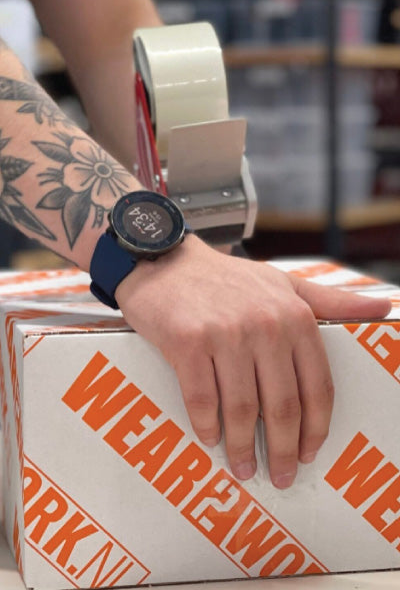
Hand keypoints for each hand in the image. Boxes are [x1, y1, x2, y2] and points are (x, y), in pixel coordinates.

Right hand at [115, 235, 390, 488]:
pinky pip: (201, 399)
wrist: (167, 263)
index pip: (317, 387)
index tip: (307, 454)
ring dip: (242, 447)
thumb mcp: (284, 283)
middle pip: (281, 406)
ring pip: (241, 409)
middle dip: (282, 450)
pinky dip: (207, 426)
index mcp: (295, 316)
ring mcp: (225, 333)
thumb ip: (330, 301)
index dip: (315, 429)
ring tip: (242, 468)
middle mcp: (265, 325)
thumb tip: (384, 308)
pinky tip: (211, 439)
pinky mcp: (187, 341)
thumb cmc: (228, 279)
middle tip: (278, 476)